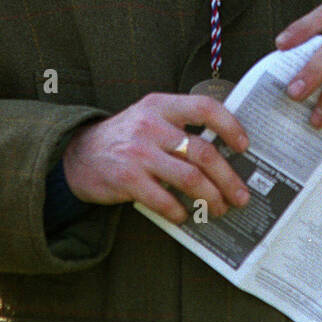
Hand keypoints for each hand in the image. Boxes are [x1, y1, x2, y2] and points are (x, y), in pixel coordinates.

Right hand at [62, 93, 251, 224]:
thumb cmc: (124, 140)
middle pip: (204, 152)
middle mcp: (150, 125)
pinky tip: (185, 216)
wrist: (77, 155)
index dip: (230, 126)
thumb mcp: (149, 119)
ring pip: (190, 178)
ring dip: (211, 198)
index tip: (244, 147)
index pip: (205, 107)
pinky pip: (164, 200)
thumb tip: (224, 155)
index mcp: (161, 105)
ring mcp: (138, 152)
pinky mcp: (126, 178)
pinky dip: (180, 212)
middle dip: (228, 178)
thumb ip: (180, 128)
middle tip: (240, 196)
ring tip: (218, 209)